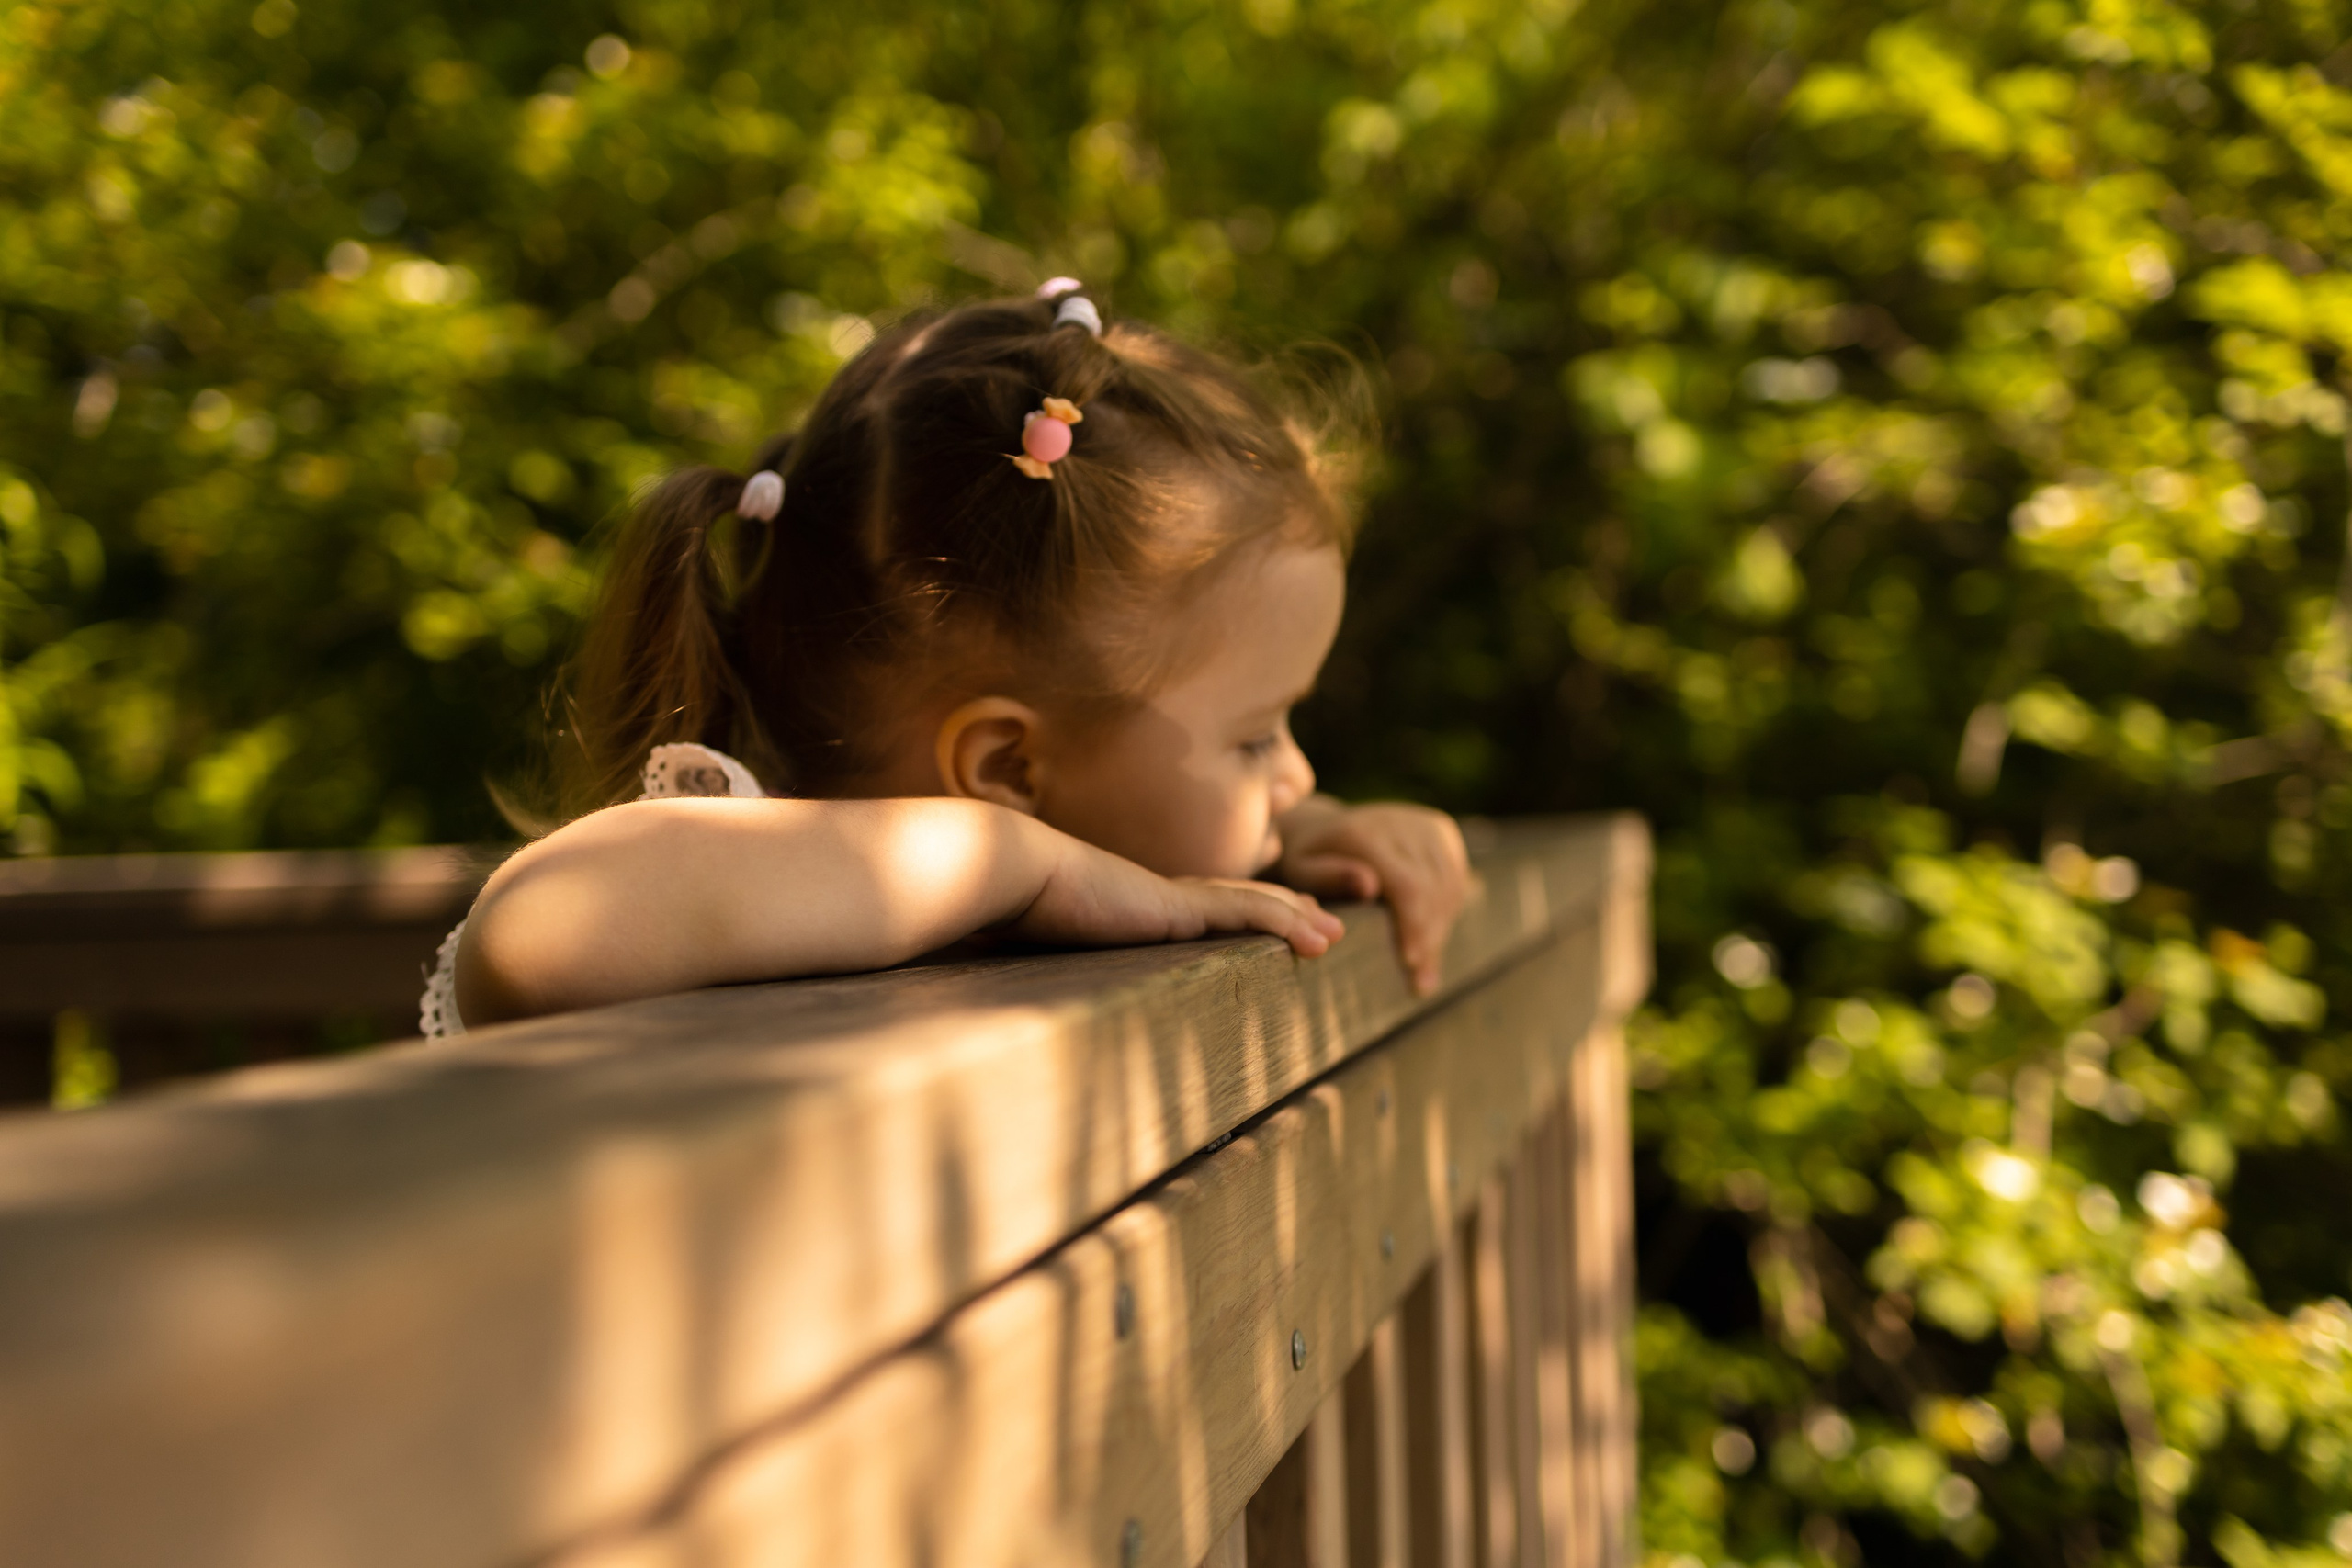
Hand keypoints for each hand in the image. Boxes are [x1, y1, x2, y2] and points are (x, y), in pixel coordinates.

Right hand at [1011, 832, 1345, 957]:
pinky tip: (1316, 938)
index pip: (1202, 909)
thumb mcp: (1044, 944)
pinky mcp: (1179, 905)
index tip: (1270, 927)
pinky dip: (1286, 922)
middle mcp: (1162, 896)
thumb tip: (1031, 998)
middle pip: (1239, 900)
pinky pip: (1247, 911)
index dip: (1242, 914)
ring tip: (1335, 934)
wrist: (1007, 874)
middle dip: (1286, 911)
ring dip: (1299, 918)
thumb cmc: (1012, 912)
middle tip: (1325, 924)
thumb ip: (1056, 963)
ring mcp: (1173, 898)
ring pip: (1253, 904)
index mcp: (1137, 907)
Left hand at [1276, 797, 1470, 994]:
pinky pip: (1456, 878)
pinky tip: (1431, 939)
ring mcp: (1425, 824)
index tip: (1409, 964)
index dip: (1414, 928)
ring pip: (1450, 886)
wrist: (1324, 827)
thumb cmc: (1306, 861)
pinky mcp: (1441, 830)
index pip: (1408, 887)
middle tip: (1420, 981)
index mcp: (1366, 833)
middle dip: (1429, 938)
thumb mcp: (1301, 870)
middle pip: (1433, 890)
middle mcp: (1402, 822)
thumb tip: (1368, 885)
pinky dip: (1448, 911)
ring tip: (1425, 968)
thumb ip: (1327, 878)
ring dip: (1441, 929)